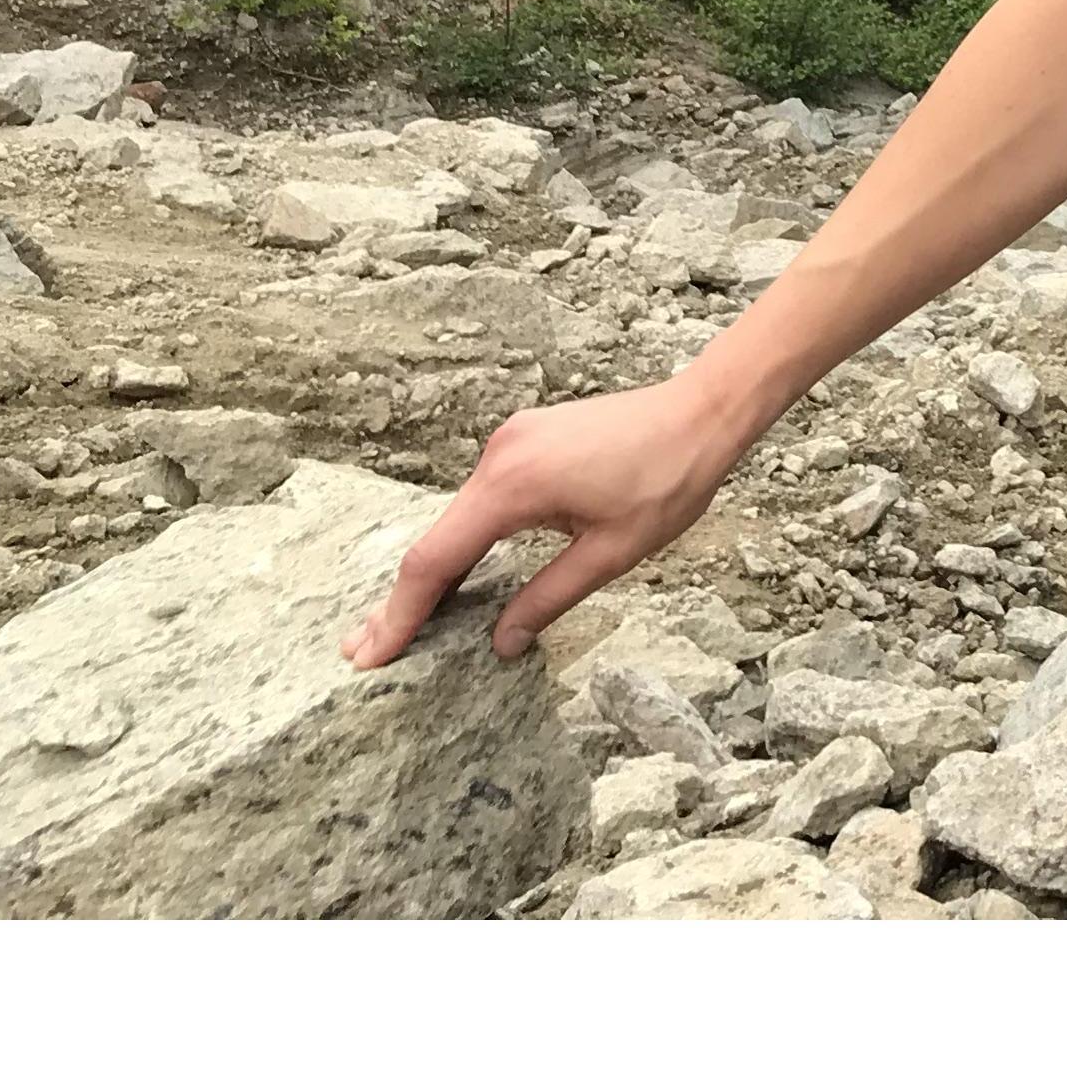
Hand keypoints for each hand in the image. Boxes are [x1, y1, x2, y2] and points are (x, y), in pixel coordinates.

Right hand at [342, 381, 736, 667]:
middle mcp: (498, 457)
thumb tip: (500, 644)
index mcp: (512, 485)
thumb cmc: (668, 480)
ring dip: (434, 570)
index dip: (400, 614)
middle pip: (436, 539)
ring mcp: (511, 442)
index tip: (370, 656)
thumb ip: (547, 598)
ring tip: (401, 625)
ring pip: (457, 518)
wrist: (704, 410)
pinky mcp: (526, 440)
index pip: (436, 561)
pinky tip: (455, 573)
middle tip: (361, 653)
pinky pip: (481, 499)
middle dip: (402, 600)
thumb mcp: (610, 553)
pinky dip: (463, 538)